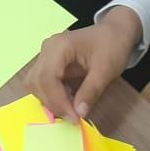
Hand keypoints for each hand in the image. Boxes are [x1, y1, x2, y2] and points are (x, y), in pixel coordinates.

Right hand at [24, 6, 142, 121]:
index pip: (47, 77)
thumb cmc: (112, 47)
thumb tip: (79, 114)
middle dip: (52, 103)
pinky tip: (68, 102)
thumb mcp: (106, 70)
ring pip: (35, 82)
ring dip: (49, 100)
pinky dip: (51, 95)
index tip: (74, 118)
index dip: (57, 101)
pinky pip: (42, 81)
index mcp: (59, 47)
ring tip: (70, 110)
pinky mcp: (49, 62)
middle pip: (36, 81)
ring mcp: (46, 55)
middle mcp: (46, 49)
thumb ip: (90, 91)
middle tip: (73, 118)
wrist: (114, 32)